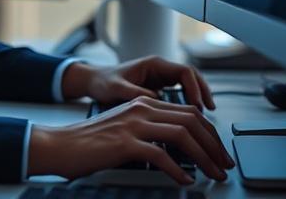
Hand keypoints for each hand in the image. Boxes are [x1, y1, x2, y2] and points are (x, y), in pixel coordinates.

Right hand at [27, 96, 234, 184]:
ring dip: (204, 157)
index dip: (210, 132)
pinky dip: (178, 170)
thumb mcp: (126, 131)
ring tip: (213, 174)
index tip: (219, 152)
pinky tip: (185, 180)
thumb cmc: (91, 143)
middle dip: (214, 145)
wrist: (60, 145)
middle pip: (191, 120)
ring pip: (181, 135)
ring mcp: (132, 124)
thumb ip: (151, 134)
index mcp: (142, 103)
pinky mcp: (124, 143)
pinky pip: (161, 155)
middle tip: (224, 165)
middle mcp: (140, 109)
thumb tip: (182, 152)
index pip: (188, 112)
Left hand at [62, 56, 215, 109]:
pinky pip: (182, 93)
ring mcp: (161, 78)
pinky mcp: (160, 88)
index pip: (184, 72)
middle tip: (210, 110)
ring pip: (189, 85)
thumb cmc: (104, 82)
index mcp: (153, 64)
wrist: (95, 83)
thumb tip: (155, 100)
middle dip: (203, 92)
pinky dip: (190, 103)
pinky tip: (193, 116)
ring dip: (199, 97)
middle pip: (192, 77)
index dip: (194, 87)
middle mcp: (160, 70)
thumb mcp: (116, 88)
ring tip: (206, 115)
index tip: (197, 104)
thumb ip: (134, 92)